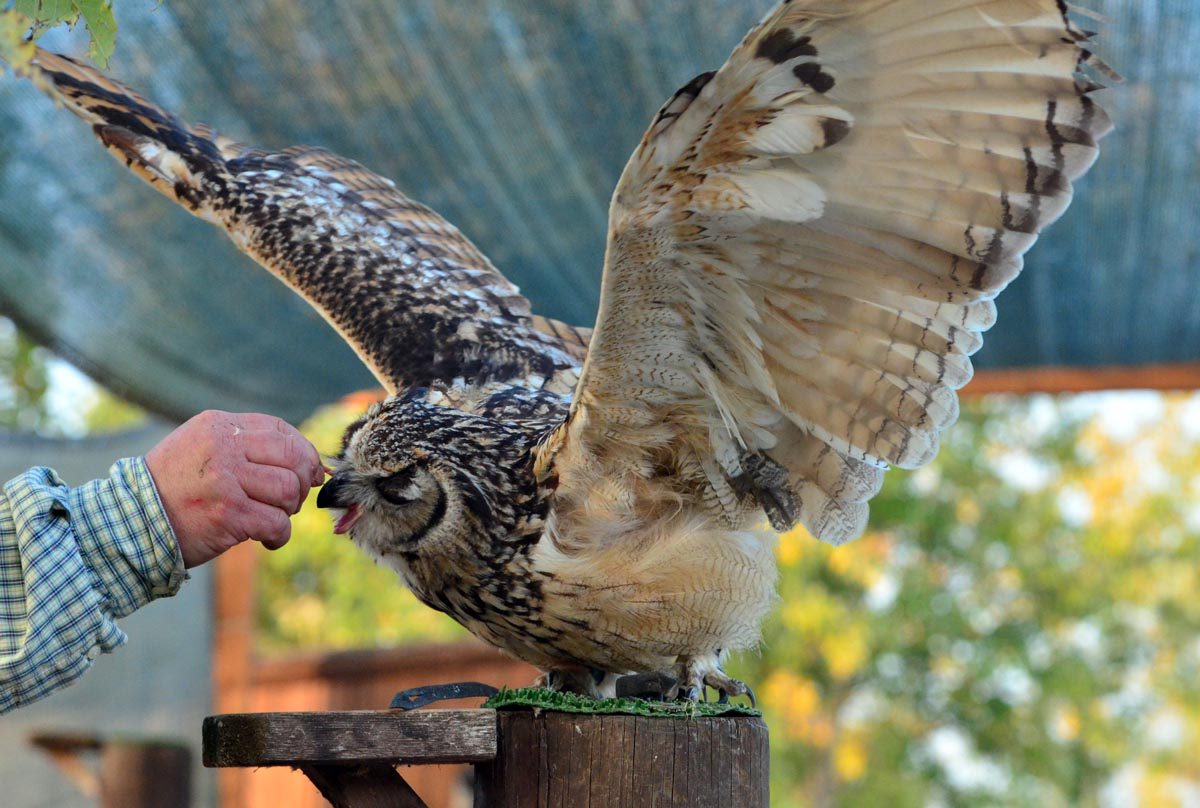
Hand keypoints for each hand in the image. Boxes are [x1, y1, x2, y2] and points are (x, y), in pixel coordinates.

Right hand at [145, 410, 324, 567]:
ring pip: (288, 490)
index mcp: (219, 426)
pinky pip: (276, 523)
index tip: (307, 471)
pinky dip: (279, 536)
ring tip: (271, 518)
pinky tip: (267, 540)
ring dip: (287, 510)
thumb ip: (242, 445)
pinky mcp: (228, 514)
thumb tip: (303, 459)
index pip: (280, 430)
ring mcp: (226, 480)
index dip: (302, 451)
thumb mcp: (200, 448)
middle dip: (300, 481)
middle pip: (292, 458)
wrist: (129, 522)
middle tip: (289, 501)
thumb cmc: (171, 488)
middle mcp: (224, 447)